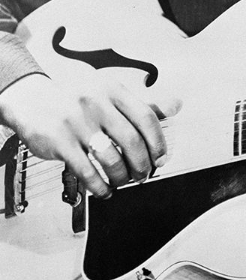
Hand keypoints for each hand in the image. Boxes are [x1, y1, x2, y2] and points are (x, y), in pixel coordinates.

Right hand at [0, 72, 180, 198]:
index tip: (162, 158)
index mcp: (113, 89)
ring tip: (124, 181)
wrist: (33, 101)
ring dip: (123, 177)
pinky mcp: (59, 141)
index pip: (146, 117)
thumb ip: (143, 103)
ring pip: (111, 158)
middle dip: (143, 164)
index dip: (159, 142)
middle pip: (132, 140)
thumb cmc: (79, 100)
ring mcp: (77, 121)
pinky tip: (105, 190)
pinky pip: (87, 171)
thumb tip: (178, 105)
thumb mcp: (111, 94)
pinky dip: (101, 186)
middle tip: (144, 174)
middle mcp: (96, 102)